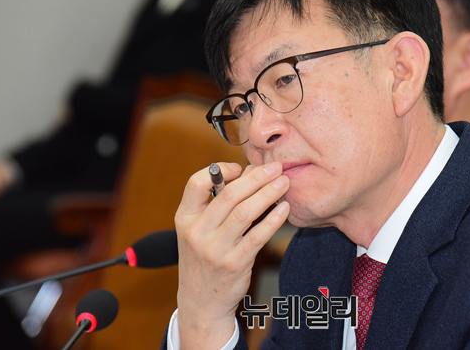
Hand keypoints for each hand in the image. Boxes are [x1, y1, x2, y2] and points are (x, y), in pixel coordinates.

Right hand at [175, 161, 289, 348]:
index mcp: (185, 218)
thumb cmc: (204, 258)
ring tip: (283, 183)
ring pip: (245, 213)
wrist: (201, 302)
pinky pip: (258, 236)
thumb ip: (217, 203)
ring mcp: (215, 249)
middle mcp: (197, 232)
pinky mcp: (234, 263)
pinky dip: (273, 220)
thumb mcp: (198, 230)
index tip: (241, 167)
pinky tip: (284, 209)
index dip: (220, 170)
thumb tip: (250, 173)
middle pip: (228, 195)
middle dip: (256, 177)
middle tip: (275, 168)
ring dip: (268, 194)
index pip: (196, 183)